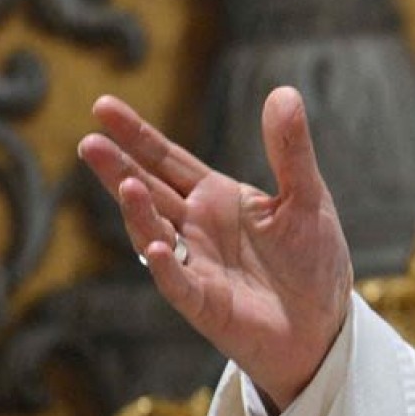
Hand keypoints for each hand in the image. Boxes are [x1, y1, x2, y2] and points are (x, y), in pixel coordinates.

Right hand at [77, 87, 352, 410]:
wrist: (324, 323)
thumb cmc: (312, 259)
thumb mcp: (307, 197)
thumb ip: (291, 150)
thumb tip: (283, 92)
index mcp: (216, 197)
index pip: (167, 160)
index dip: (137, 135)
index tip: (102, 106)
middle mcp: (196, 228)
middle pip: (150, 191)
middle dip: (119, 168)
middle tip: (90, 142)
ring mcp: (196, 265)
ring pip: (155, 233)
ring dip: (138, 212)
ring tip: (126, 184)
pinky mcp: (205, 304)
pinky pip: (180, 283)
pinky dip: (168, 266)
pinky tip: (158, 246)